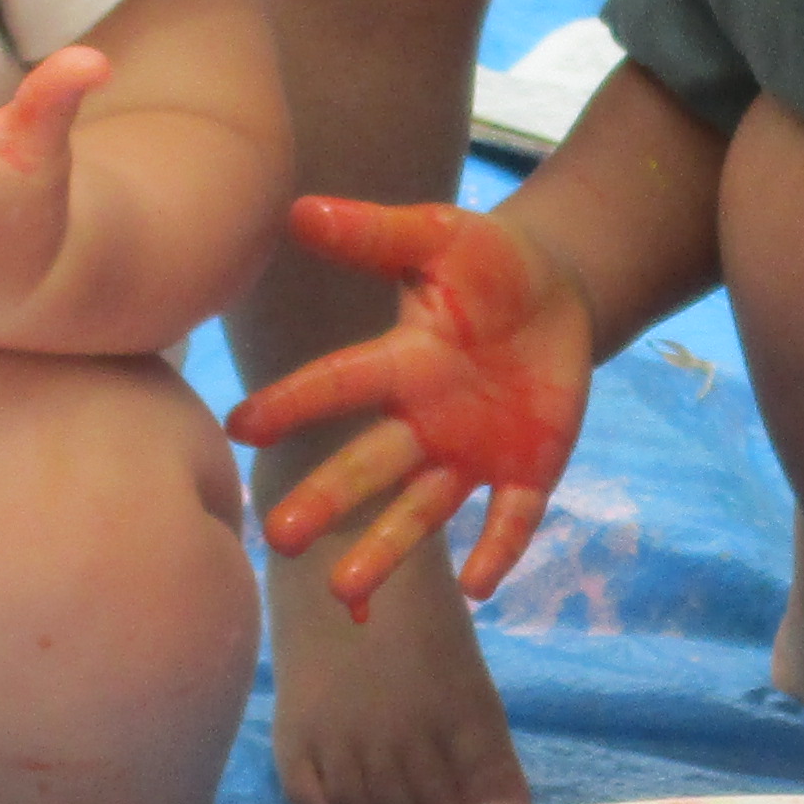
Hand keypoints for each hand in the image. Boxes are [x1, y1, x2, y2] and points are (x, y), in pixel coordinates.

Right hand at [222, 195, 589, 612]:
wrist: (560, 290)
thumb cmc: (487, 263)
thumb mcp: (439, 237)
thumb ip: (375, 235)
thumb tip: (295, 211)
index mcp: (400, 363)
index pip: (342, 384)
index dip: (296, 404)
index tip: (242, 427)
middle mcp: (423, 420)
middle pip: (369, 466)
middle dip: (326, 500)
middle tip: (279, 538)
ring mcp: (472, 452)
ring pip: (422, 509)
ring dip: (386, 549)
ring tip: (344, 592)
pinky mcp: (526, 471)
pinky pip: (511, 519)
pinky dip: (497, 550)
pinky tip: (480, 587)